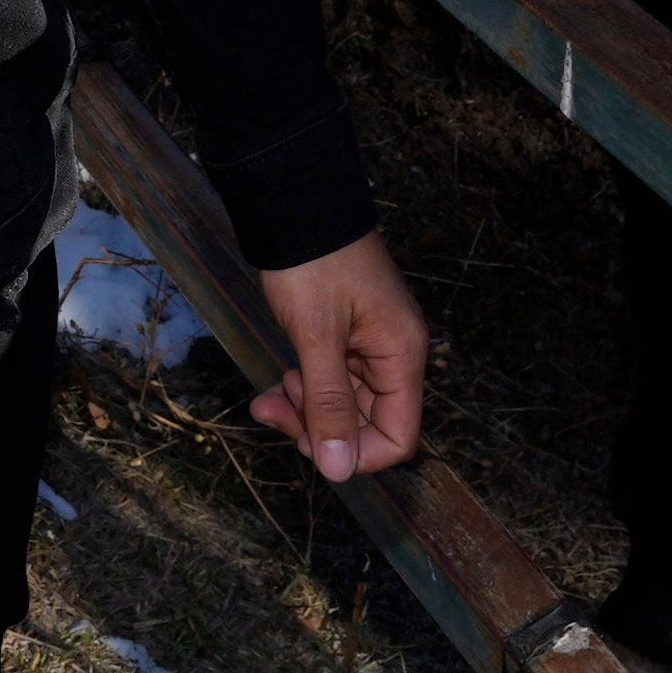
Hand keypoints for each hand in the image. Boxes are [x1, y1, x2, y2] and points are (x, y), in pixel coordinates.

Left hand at [249, 231, 427, 482]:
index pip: (397, 437)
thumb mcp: (317, 335)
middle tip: (275, 409)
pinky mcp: (345, 336)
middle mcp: (393, 354)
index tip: (309, 442)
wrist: (297, 203)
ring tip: (269, 394)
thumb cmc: (313, 261)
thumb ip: (329, 403)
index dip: (355, 453)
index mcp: (402, 355)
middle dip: (319, 426)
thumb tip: (339, 469)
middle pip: (367, 423)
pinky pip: (330, 380)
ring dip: (305, 408)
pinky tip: (278, 379)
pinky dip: (304, 387)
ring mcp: (369, 345)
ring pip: (343, 404)